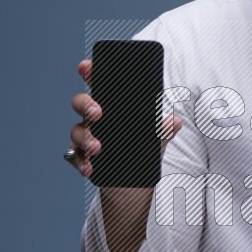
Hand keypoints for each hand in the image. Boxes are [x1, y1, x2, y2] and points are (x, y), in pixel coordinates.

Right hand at [66, 58, 181, 179]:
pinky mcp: (81, 156)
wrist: (132, 184)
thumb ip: (164, 130)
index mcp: (111, 107)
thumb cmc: (140, 153)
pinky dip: (81, 162)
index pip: (98, 84)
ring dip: (85, 138)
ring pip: (76, 130)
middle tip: (97, 113)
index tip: (86, 66)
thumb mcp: (155, 140)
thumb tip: (176, 121)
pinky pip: (75, 156)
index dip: (89, 72)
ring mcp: (85, 137)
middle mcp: (95, 118)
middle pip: (81, 103)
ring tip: (97, 148)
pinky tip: (89, 167)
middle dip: (86, 105)